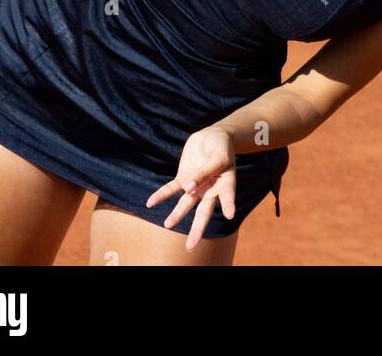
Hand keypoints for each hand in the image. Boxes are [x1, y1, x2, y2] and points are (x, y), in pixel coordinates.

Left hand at [145, 126, 236, 249]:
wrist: (212, 136)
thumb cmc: (220, 146)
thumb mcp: (217, 156)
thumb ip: (204, 172)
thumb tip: (188, 188)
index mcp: (225, 184)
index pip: (228, 195)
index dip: (229, 204)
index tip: (230, 215)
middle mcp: (210, 190)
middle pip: (204, 211)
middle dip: (197, 229)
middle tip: (190, 246)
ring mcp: (196, 186)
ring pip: (185, 204)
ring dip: (177, 214)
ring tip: (168, 225)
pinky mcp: (183, 178)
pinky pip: (171, 189)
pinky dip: (161, 195)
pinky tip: (150, 202)